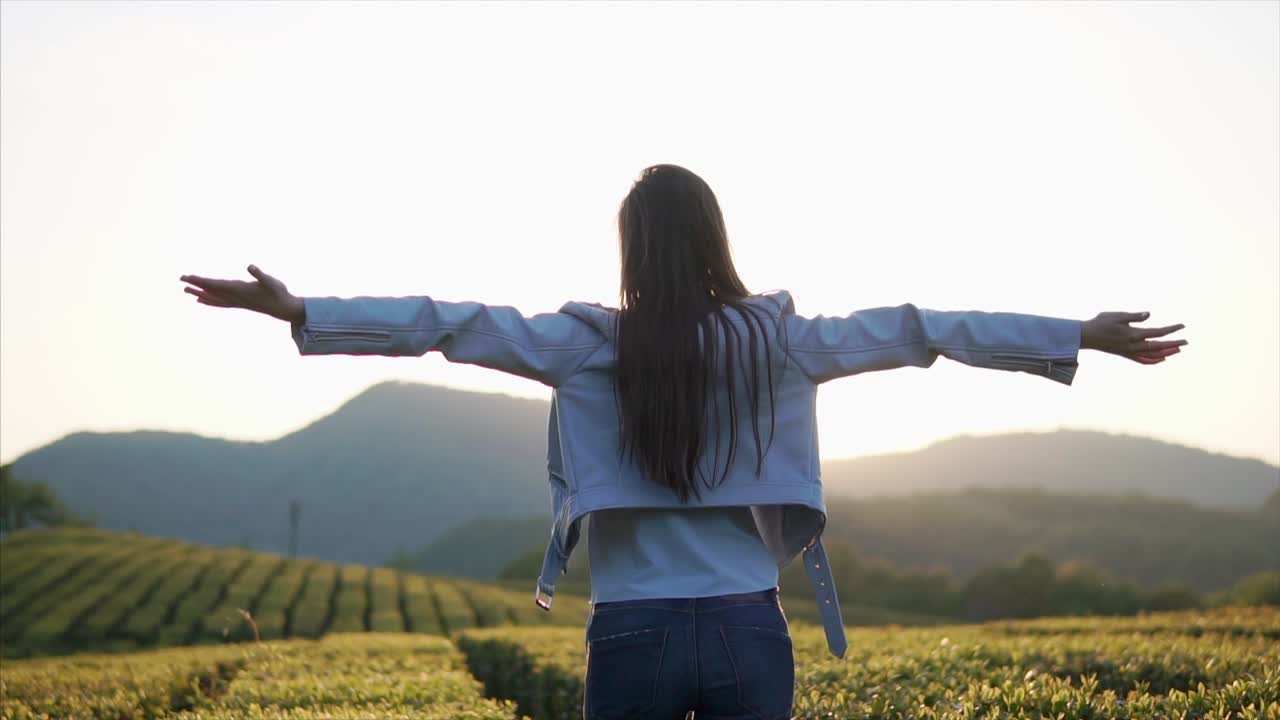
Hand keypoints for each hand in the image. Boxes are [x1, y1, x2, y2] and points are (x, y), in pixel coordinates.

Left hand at [179, 265, 304, 322]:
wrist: (284, 309)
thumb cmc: (279, 293)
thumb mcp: (272, 281)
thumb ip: (260, 274)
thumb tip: (250, 266)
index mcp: (239, 290)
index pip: (216, 284)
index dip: (202, 280)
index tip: (189, 277)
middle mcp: (235, 297)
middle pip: (211, 291)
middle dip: (196, 284)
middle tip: (181, 279)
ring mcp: (236, 302)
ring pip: (213, 298)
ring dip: (199, 293)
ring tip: (186, 290)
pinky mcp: (239, 303)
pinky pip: (220, 302)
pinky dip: (209, 300)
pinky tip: (201, 299)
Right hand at [1081, 311, 1186, 363]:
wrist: (1087, 336)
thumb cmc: (1101, 323)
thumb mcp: (1117, 315)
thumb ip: (1134, 316)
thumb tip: (1148, 314)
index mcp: (1133, 335)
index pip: (1158, 333)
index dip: (1171, 330)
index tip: (1182, 326)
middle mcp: (1133, 346)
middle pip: (1158, 346)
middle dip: (1173, 344)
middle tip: (1186, 342)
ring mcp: (1130, 352)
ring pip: (1152, 355)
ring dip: (1166, 352)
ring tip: (1177, 349)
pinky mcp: (1125, 354)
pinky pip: (1143, 360)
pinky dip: (1154, 360)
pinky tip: (1160, 358)